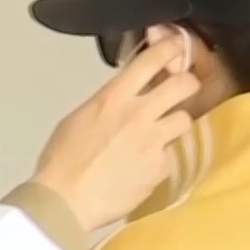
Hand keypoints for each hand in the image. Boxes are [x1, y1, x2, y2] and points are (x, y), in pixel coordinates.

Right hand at [30, 35, 197, 231]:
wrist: (66, 202)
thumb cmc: (61, 159)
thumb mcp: (80, 118)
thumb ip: (108, 103)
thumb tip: (123, 98)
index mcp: (113, 97)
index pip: (152, 59)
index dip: (172, 48)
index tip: (177, 48)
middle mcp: (139, 114)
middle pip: (184, 84)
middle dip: (187, 84)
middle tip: (181, 92)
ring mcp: (154, 141)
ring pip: (185, 119)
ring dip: (175, 124)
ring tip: (160, 135)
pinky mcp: (161, 168)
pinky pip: (171, 154)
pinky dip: (161, 158)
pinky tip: (144, 167)